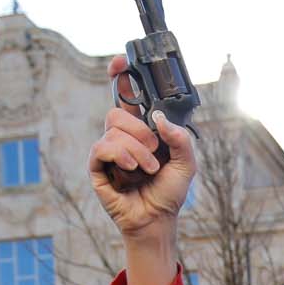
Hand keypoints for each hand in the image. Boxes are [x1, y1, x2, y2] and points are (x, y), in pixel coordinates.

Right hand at [87, 55, 195, 284]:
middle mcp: (123, 136)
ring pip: (113, 130)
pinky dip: (120, 156)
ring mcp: (108, 150)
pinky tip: (132, 170)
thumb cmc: (169, 192)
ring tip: (148, 170)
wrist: (157, 220)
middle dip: (140, 129)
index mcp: (142, 129)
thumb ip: (179, 137)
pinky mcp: (97, 167)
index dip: (121, 77)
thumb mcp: (186, 162)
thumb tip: (159, 118)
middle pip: (117, 111)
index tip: (120, 63)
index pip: (127, 96)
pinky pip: (102, 147)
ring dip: (137, 150)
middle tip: (154, 150)